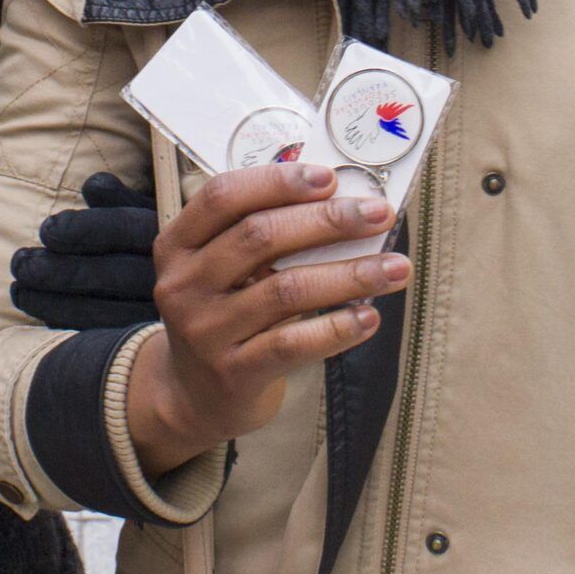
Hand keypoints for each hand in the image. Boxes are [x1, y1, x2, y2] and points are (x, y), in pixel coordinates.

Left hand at [11, 172, 158, 329]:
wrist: (188, 287)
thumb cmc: (160, 240)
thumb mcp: (148, 212)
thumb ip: (120, 201)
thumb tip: (92, 187)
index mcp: (173, 238)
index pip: (127, 230)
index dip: (84, 229)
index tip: (47, 229)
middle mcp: (172, 279)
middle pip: (113, 276)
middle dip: (61, 271)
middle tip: (21, 263)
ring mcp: (160, 317)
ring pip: (105, 314)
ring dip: (54, 302)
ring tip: (19, 289)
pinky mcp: (144, 343)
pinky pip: (104, 340)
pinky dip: (69, 327)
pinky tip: (42, 314)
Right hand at [125, 163, 407, 474]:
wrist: (195, 395)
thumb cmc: (224, 313)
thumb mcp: (222, 268)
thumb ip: (261, 232)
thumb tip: (341, 197)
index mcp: (178, 244)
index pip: (223, 196)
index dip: (278, 182)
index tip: (331, 178)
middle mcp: (184, 285)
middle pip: (260, 237)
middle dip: (328, 221)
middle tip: (378, 215)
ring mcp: (205, 332)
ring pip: (286, 290)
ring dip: (350, 275)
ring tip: (396, 268)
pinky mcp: (233, 373)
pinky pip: (292, 344)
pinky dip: (336, 327)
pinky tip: (369, 317)